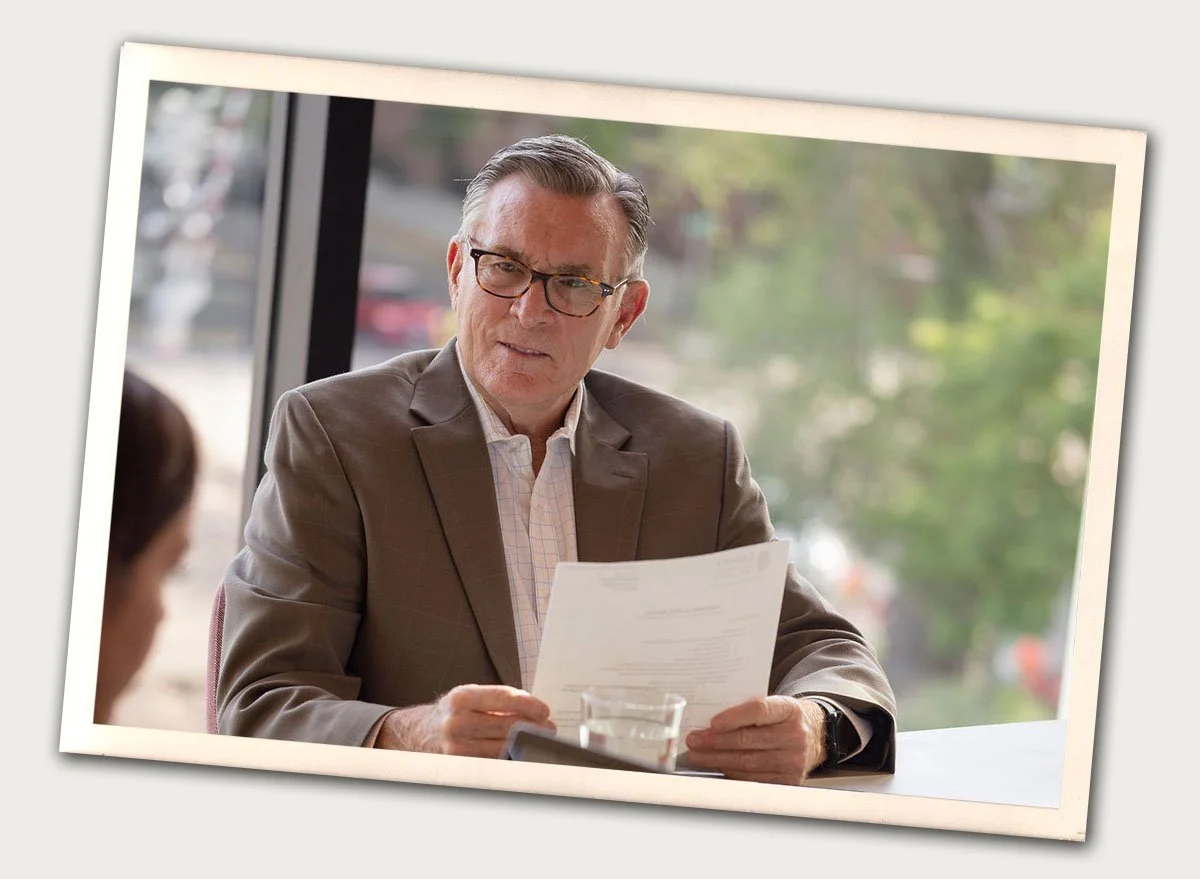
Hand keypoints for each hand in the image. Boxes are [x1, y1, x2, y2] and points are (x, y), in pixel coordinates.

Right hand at [375, 684, 554, 757]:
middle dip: (533, 727)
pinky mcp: (459, 764)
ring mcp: (456, 746)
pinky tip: (522, 753)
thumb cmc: (452, 712)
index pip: (503, 698)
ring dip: (526, 744)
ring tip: (540, 740)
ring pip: (503, 746)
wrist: (418, 733)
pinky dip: (511, 757)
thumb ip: (497, 700)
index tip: (545, 710)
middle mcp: (456, 721)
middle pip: (507, 725)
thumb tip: (534, 711)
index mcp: (461, 697)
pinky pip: (492, 761)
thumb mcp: (469, 696)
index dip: (528, 704)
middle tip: (549, 728)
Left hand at [682, 696, 825, 784]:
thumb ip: (747, 708)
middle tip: (694, 740)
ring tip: (697, 755)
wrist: (811, 737)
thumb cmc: (781, 718)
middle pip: (749, 739)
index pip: (759, 711)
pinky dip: (730, 772)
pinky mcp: (789, 780)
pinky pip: (753, 778)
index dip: (735, 717)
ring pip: (748, 762)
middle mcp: (795, 735)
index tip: (712, 723)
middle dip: (716, 741)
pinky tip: (715, 766)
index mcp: (790, 709)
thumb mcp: (772, 704)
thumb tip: (709, 719)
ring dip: (717, 759)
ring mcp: (793, 760)